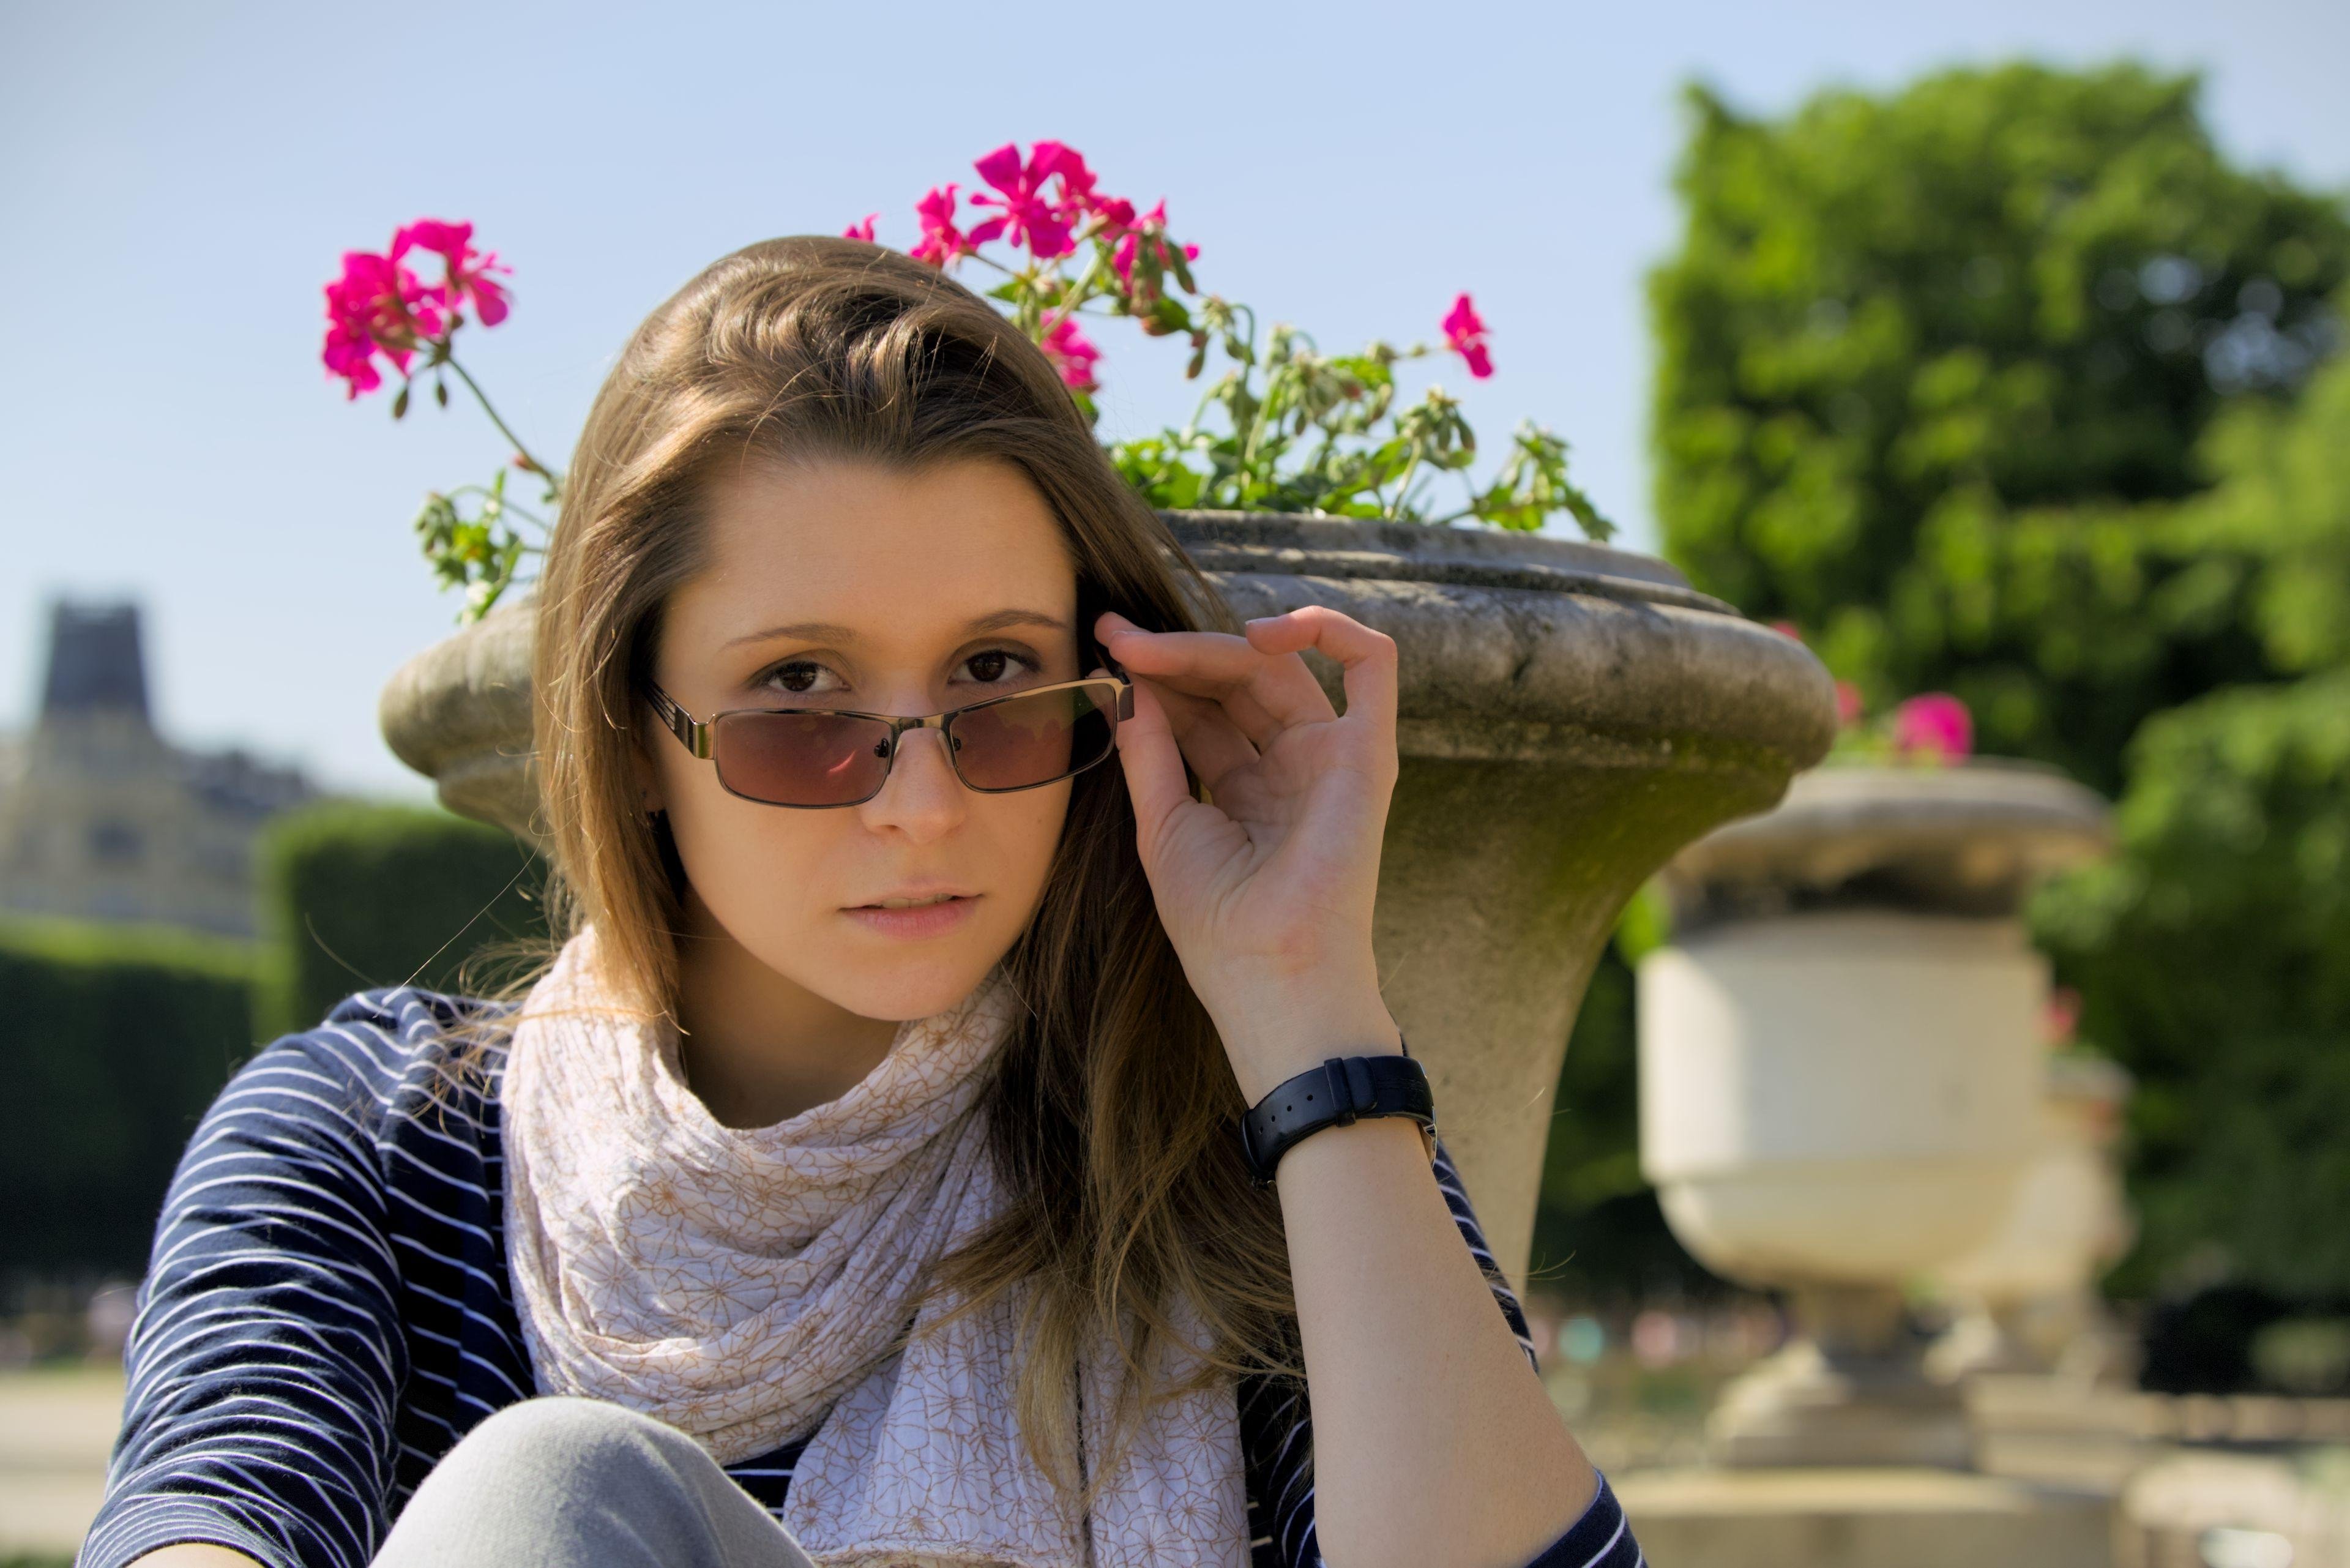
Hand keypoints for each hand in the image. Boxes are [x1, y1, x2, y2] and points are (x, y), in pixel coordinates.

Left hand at [1092, 604, 1403, 1101]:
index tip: (1103, 651)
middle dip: (1173, 656)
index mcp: (1246, 789)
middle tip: (1117, 640)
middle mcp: (1292, 767)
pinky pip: (1373, 665)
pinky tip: (1260, 632)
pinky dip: (1329, 628)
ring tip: (1147, 647)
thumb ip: (1150, 752)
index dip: (1155, 677)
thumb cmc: (1220, 929)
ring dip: (1210, 646)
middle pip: (1234, 683)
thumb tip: (1125, 685)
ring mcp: (1331, 757)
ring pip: (1278, 668)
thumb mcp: (1163, 827)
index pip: (1202, 711)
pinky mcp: (1367, 753)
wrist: (1271, 980)